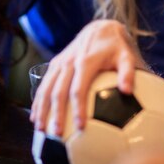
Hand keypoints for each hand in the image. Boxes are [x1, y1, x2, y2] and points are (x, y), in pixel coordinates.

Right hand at [30, 20, 145, 135]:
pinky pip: (43, 84)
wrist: (100, 28)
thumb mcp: (126, 56)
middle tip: (57, 134)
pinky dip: (37, 101)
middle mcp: (69, 62)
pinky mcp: (55, 64)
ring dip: (42, 109)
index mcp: (86, 61)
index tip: (80, 127)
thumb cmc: (116, 47)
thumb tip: (127, 91)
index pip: (78, 88)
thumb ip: (128, 72)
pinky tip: (35, 117)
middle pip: (58, 91)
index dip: (78, 108)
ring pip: (46, 88)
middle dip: (56, 114)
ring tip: (41, 129)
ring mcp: (60, 62)